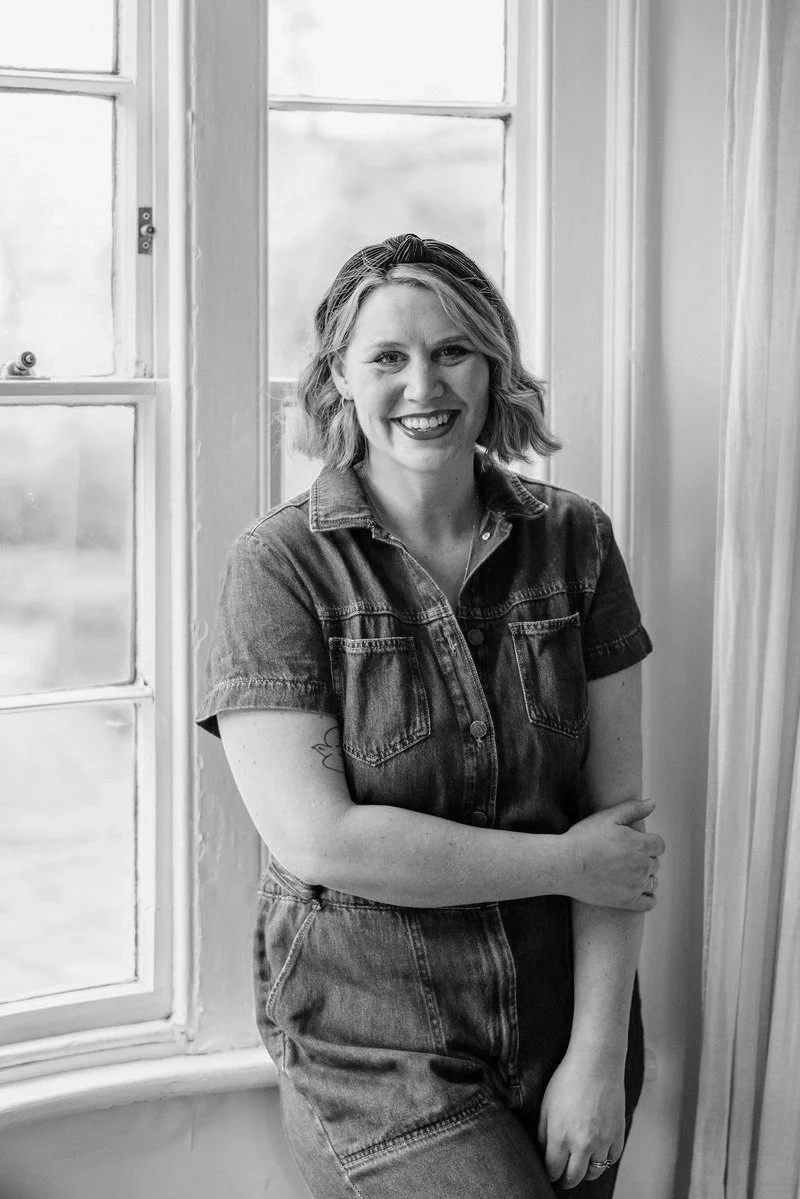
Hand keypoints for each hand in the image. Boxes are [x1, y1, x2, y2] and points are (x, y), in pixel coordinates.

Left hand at [537, 1051, 624, 1189]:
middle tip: (562, 1178)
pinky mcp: (618, 1135)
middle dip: (565, 1180)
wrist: (596, 1063)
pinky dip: (604, 1160)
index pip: (553, 1170)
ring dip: (585, 1172)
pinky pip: (612, 1159)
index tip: (549, 1172)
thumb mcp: (546, 1105)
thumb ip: (542, 1132)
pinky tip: (597, 1153)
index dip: (550, 1173)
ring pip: (594, 1173)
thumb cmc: (568, 1079)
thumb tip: (543, 1151)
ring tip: (580, 1166)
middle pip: (573, 1178)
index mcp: (560, 1136)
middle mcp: (581, 1144)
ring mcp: (602, 1141)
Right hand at [564, 798, 664, 910]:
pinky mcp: (627, 902)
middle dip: (644, 859)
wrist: (566, 865)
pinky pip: (649, 903)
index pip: (659, 846)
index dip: (647, 843)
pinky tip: (636, 892)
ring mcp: (636, 885)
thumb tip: (652, 803)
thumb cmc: (585, 838)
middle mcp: (643, 866)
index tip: (633, 844)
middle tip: (624, 857)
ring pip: (652, 882)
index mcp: (641, 845)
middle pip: (655, 863)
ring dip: (644, 877)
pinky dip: (647, 898)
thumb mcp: (608, 817)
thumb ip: (633, 809)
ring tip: (626, 873)